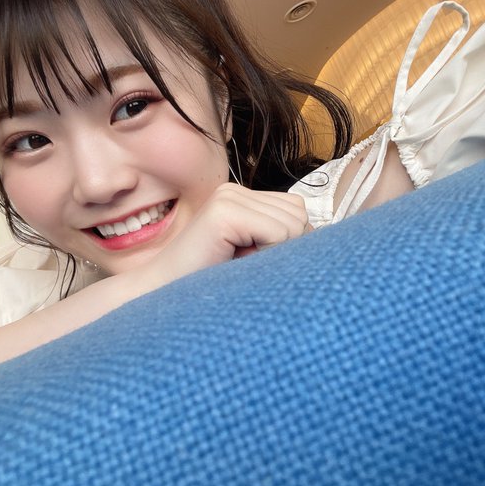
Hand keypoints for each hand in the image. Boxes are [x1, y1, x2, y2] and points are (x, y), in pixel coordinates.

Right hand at [156, 183, 309, 278]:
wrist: (161, 295)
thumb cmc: (207, 282)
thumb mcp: (250, 255)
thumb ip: (277, 237)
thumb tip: (323, 236)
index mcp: (240, 197)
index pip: (296, 209)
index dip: (289, 241)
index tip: (258, 261)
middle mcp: (234, 190)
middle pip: (299, 215)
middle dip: (285, 248)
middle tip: (248, 265)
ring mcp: (228, 197)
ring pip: (294, 224)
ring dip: (276, 254)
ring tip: (241, 264)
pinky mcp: (225, 212)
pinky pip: (281, 233)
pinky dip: (269, 255)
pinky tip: (238, 263)